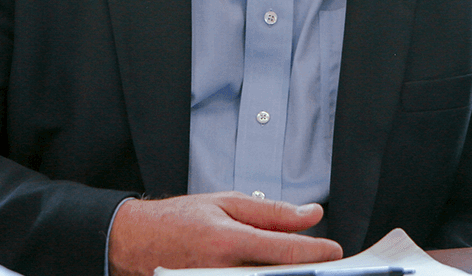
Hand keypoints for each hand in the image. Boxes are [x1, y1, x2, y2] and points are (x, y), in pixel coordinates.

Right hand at [108, 192, 343, 275]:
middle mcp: (221, 270)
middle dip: (304, 270)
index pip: (283, 251)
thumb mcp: (226, 202)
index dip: (315, 252)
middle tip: (324, 263)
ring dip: (284, 275)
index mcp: (226, 240)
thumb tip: (312, 215)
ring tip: (301, 267)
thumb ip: (271, 211)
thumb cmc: (181, 219)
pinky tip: (272, 272)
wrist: (135, 242)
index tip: (336, 251)